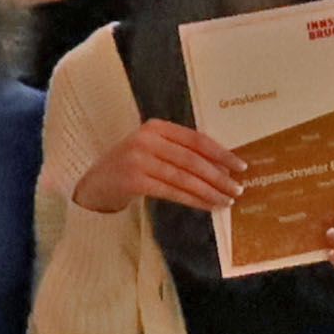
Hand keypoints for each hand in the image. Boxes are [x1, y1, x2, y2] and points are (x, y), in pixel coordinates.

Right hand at [77, 117, 244, 217]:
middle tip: (238, 189)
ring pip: (184, 177)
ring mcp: (139, 160)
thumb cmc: (130, 167)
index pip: (196, 139)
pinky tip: (207, 206)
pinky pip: (172, 192)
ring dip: (209, 191)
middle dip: (218, 176)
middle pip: (192, 160)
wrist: (93, 184)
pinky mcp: (134, 181)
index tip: (240, 166)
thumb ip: (179, 151)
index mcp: (156, 127)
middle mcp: (147, 140)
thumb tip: (222, 167)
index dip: (220, 153)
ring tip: (226, 200)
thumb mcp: (153, 150)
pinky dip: (193, 200)